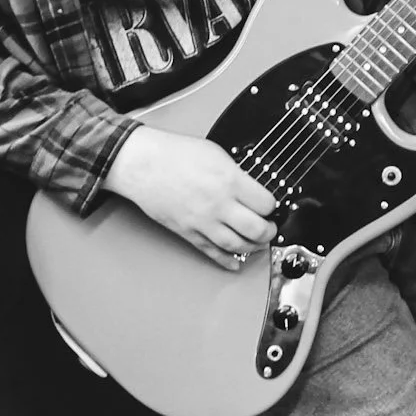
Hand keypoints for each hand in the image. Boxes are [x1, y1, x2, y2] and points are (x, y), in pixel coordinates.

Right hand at [104, 125, 278, 271]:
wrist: (143, 164)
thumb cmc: (173, 154)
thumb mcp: (215, 154)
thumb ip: (236, 174)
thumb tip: (251, 187)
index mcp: (229, 181)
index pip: (266, 204)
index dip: (272, 206)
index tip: (271, 206)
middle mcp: (218, 204)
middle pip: (256, 229)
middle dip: (268, 232)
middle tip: (269, 228)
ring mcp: (203, 221)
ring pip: (236, 245)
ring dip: (252, 248)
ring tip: (257, 243)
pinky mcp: (188, 232)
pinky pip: (212, 252)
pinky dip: (226, 260)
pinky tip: (235, 262)